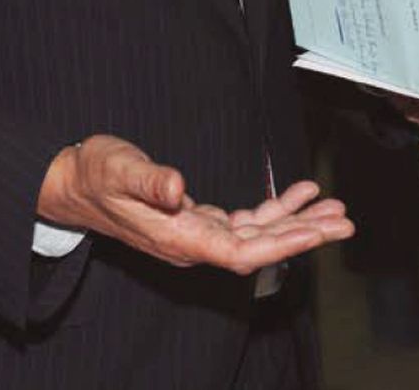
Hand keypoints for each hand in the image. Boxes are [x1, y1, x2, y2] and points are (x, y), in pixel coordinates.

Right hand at [35, 134, 353, 273]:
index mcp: (178, 237)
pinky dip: (275, 208)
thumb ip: (148, 179)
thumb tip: (177, 186)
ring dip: (297, 221)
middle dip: (304, 235)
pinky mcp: (198, 219)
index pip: (240, 251)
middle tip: (345, 222)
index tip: (315, 233)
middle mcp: (193, 241)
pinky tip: (300, 195)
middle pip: (260, 247)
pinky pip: (246, 220)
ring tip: (334, 209)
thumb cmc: (94, 174)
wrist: (74, 181)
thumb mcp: (118, 168)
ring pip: (258, 234)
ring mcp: (197, 232)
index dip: (281, 244)